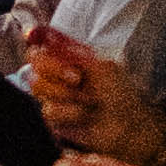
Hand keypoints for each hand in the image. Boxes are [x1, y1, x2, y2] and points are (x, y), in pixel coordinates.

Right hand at [23, 26, 165, 165]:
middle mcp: (59, 75)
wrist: (131, 128)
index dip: (35, 37)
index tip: (33, 36)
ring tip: (90, 101)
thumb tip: (49, 37)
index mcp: (71, 58)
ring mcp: (56, 98)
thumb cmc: (123, 96)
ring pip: (39, 87)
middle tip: (77, 78)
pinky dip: (70, 112)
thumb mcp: (104, 67)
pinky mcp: (55, 121)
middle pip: (35, 62)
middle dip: (54, 69)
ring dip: (66, 94)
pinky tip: (86, 115)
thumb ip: (75, 53)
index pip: (43, 41)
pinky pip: (49, 110)